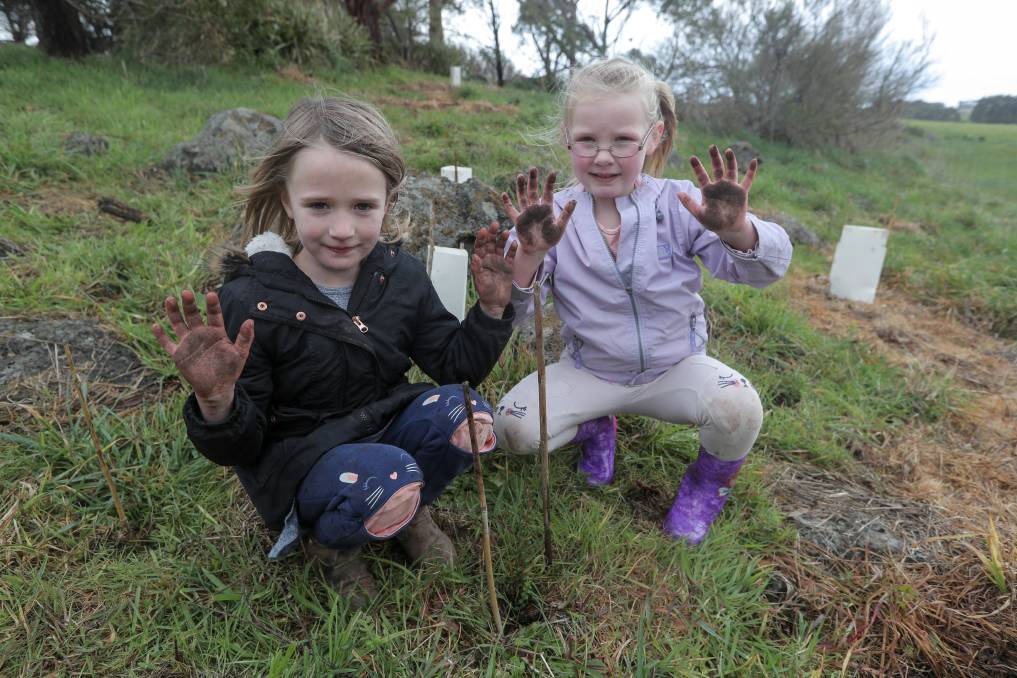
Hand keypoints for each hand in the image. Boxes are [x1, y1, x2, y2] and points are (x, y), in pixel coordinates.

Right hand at [151, 290, 253, 413]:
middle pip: (193, 315)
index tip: (211, 294)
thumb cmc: (230, 369)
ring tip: (170, 299)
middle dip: (189, 304)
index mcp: (216, 332)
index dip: (212, 305)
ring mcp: (188, 343)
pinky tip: (156, 326)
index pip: (214, 315)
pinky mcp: (179, 354)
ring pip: (179, 324)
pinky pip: (168, 344)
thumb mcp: (240, 353)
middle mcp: (201, 333)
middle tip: (186, 292)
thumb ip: (245, 337)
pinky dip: (161, 336)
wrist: (217, 387)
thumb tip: (251, 320)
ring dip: (173, 313)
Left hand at [471, 222, 517, 317]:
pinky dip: (512, 249)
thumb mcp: (480, 281)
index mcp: (481, 261)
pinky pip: (511, 256)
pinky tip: (514, 243)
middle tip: (495, 224)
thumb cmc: (485, 293)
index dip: (481, 238)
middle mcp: (490, 259)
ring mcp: (500, 262)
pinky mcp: (509, 267)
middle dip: (492, 234)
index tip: (484, 230)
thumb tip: (475, 256)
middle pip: (490, 243)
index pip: (480, 246)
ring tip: (506, 232)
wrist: (496, 303)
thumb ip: (478, 269)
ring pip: (501, 247)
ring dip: (502, 239)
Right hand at [500, 167, 575, 255]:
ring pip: (522, 197)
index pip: (548, 192)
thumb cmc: (550, 238)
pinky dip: (507, 203)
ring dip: (520, 187)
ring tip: (520, 176)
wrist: (538, 249)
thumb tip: (574, 200)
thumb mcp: (560, 226)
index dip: (550, 182)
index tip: (552, 172)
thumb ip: (566, 214)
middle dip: (533, 180)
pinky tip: (504, 194)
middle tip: (533, 168)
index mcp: (546, 208)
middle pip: (533, 191)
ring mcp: (526, 213)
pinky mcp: (518, 220)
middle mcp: (535, 208)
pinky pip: (511, 210)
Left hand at [678, 145, 757, 249]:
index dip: (697, 167)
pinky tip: (754, 161)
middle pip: (717, 168)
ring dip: (730, 160)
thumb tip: (678, 193)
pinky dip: (751, 171)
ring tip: (728, 150)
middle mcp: (719, 185)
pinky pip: (748, 180)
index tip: (692, 157)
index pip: (701, 175)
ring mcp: (731, 187)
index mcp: (708, 190)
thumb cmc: (712, 222)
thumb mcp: (699, 213)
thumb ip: (689, 203)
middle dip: (714, 157)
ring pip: (731, 170)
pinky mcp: (741, 192)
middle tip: (711, 146)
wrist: (728, 228)